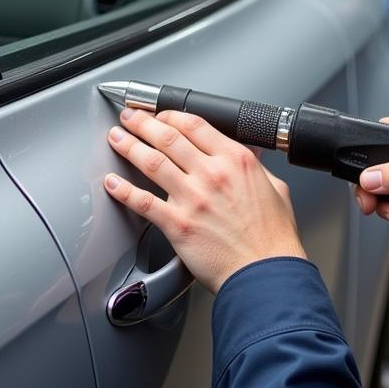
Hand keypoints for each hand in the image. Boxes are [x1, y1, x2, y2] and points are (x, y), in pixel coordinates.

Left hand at [104, 108, 306, 293]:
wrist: (265, 272)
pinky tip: (112, 183)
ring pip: (151, 162)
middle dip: (142, 123)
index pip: (195, 124)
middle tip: (129, 118)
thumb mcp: (276, 189)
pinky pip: (143, 202)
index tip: (160, 115)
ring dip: (129, 146)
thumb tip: (252, 156)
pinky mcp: (177, 224)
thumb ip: (258, 168)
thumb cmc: (272, 238)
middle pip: (168, 137)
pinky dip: (123, 190)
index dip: (170, 115)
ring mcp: (192, 198)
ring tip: (116, 138)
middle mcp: (212, 174)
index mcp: (236, 160)